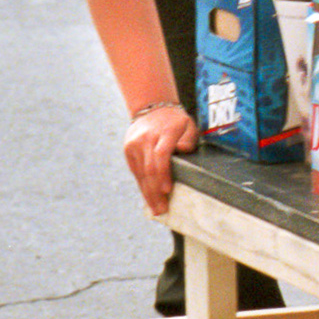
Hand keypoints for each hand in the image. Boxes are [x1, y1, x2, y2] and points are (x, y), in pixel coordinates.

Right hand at [123, 102, 197, 216]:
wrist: (152, 108)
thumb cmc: (175, 121)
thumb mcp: (189, 125)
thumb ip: (190, 139)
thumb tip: (183, 151)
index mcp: (164, 132)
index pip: (161, 155)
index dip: (163, 174)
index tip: (167, 190)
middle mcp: (146, 138)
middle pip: (150, 168)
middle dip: (155, 191)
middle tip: (162, 209)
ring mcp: (135, 144)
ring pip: (141, 173)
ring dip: (148, 193)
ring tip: (156, 209)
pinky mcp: (128, 150)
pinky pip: (135, 172)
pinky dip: (142, 186)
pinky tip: (148, 198)